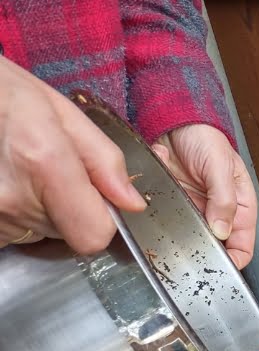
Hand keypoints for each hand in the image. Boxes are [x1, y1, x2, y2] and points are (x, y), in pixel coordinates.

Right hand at [0, 57, 145, 252]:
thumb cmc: (5, 96)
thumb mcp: (59, 111)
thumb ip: (102, 159)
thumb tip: (132, 203)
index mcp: (43, 162)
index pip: (94, 234)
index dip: (102, 220)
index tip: (96, 198)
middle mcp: (14, 199)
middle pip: (69, 232)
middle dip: (71, 208)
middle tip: (48, 171)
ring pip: (40, 233)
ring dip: (41, 210)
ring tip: (20, 172)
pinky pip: (14, 234)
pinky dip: (16, 215)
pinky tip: (6, 183)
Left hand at [152, 125, 256, 268]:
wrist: (174, 119)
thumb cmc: (206, 138)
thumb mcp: (220, 166)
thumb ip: (224, 200)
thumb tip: (222, 231)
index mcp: (240, 208)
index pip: (242, 247)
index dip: (232, 262)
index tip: (215, 266)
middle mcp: (216, 214)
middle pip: (210, 246)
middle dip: (195, 242)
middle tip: (182, 231)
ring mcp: (192, 210)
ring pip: (184, 234)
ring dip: (174, 219)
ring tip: (172, 194)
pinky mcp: (170, 204)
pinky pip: (161, 215)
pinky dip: (157, 200)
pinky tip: (163, 174)